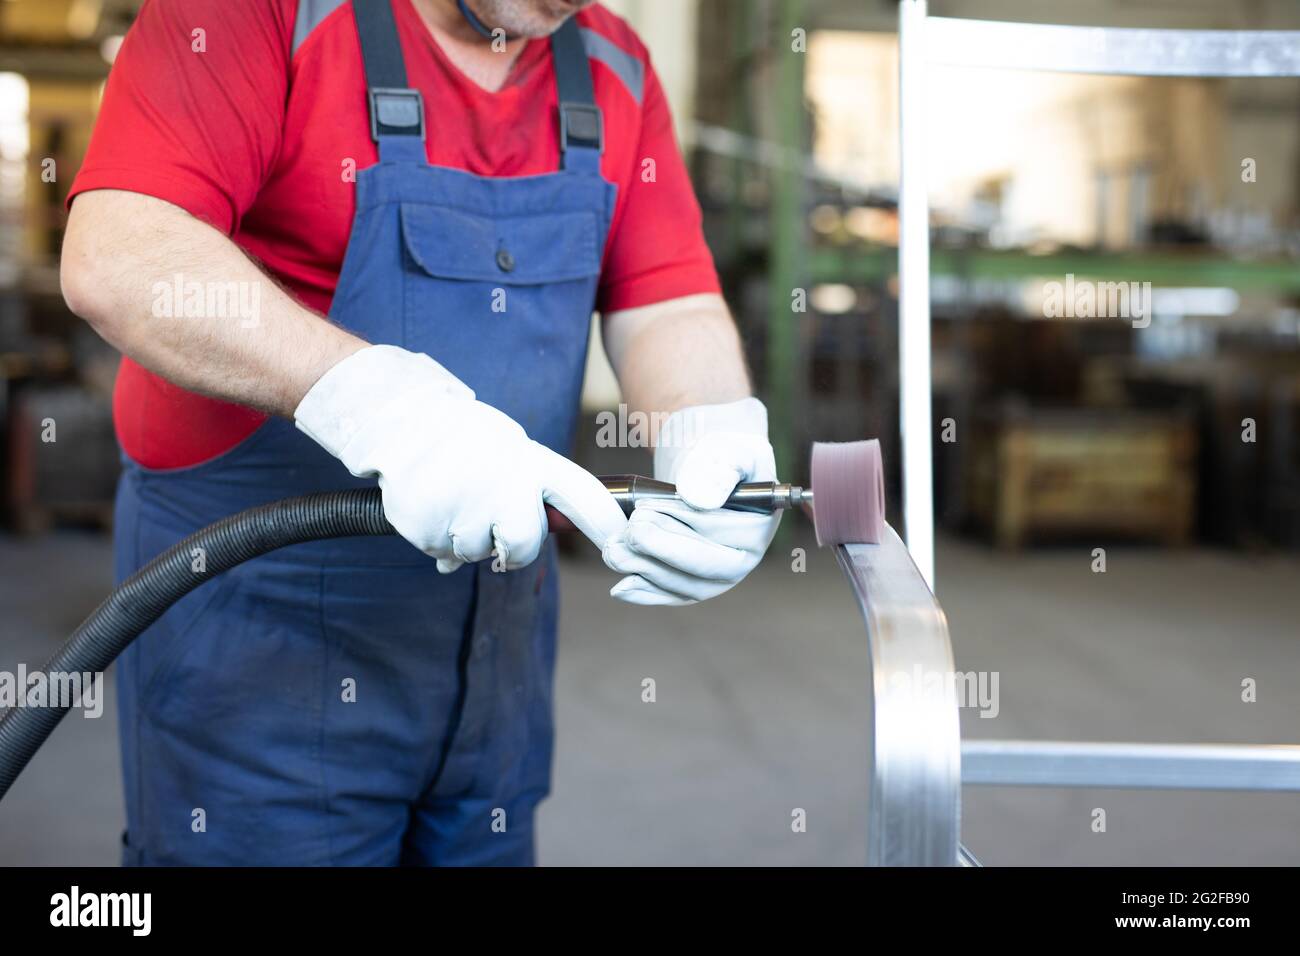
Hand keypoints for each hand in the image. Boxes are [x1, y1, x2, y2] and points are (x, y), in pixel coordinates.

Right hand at [295, 345, 626, 571]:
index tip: (622, 544)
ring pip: (476, 551)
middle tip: (492, 526)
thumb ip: (523, 492)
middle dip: (511, 549)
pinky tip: (428, 500)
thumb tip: (514, 551)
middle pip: (525, 546)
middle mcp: (502, 482)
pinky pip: (440, 550)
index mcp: (529, 459)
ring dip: (464, 536)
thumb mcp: (506, 449)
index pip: (582, 495)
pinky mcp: (427, 522)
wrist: (399, 417)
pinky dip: (433, 535)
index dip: (607, 524)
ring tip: (450, 494)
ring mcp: (463, 504)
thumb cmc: (463, 437)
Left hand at [604, 397, 779, 605]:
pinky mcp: (691, 585)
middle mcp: (741, 562)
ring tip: (614, 547)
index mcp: (757, 529)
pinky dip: (642, 593)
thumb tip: (699, 498)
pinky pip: (668, 596)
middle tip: (630, 525)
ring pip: (678, 584)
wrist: (710, 473)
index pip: (716, 535)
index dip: (678, 523)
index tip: (646, 508)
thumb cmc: (722, 461)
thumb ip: (720, 470)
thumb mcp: (728, 452)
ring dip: (642, 567)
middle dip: (657, 548)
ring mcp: (716, 578)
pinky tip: (620, 586)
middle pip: (698, 568)